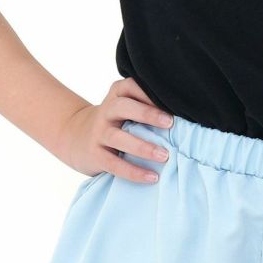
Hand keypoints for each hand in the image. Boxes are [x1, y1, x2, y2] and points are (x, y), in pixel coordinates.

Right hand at [56, 77, 173, 183]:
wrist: (76, 136)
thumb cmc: (115, 120)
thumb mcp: (125, 105)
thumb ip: (147, 103)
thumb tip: (186, 109)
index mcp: (117, 94)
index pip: (131, 86)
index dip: (149, 92)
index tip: (170, 101)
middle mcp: (106, 110)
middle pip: (124, 107)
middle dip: (147, 114)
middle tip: (170, 123)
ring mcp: (99, 132)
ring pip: (119, 138)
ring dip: (143, 147)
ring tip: (164, 156)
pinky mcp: (95, 154)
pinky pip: (114, 164)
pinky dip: (134, 171)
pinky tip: (152, 177)